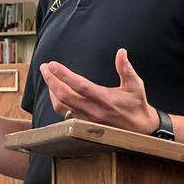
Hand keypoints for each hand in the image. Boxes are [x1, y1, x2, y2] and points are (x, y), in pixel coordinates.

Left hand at [40, 48, 159, 134]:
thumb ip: (126, 68)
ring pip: (62, 106)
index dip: (64, 75)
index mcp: (105, 98)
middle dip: (51, 80)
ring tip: (48, 77)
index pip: (79, 85)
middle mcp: (93, 110)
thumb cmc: (137, 105)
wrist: (140, 130)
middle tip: (44, 67)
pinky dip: (57, 102)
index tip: (52, 64)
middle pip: (65, 96)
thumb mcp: (136, 85)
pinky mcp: (85, 125)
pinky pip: (65, 114)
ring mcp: (87, 119)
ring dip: (52, 91)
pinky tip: (56, 93)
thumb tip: (121, 52)